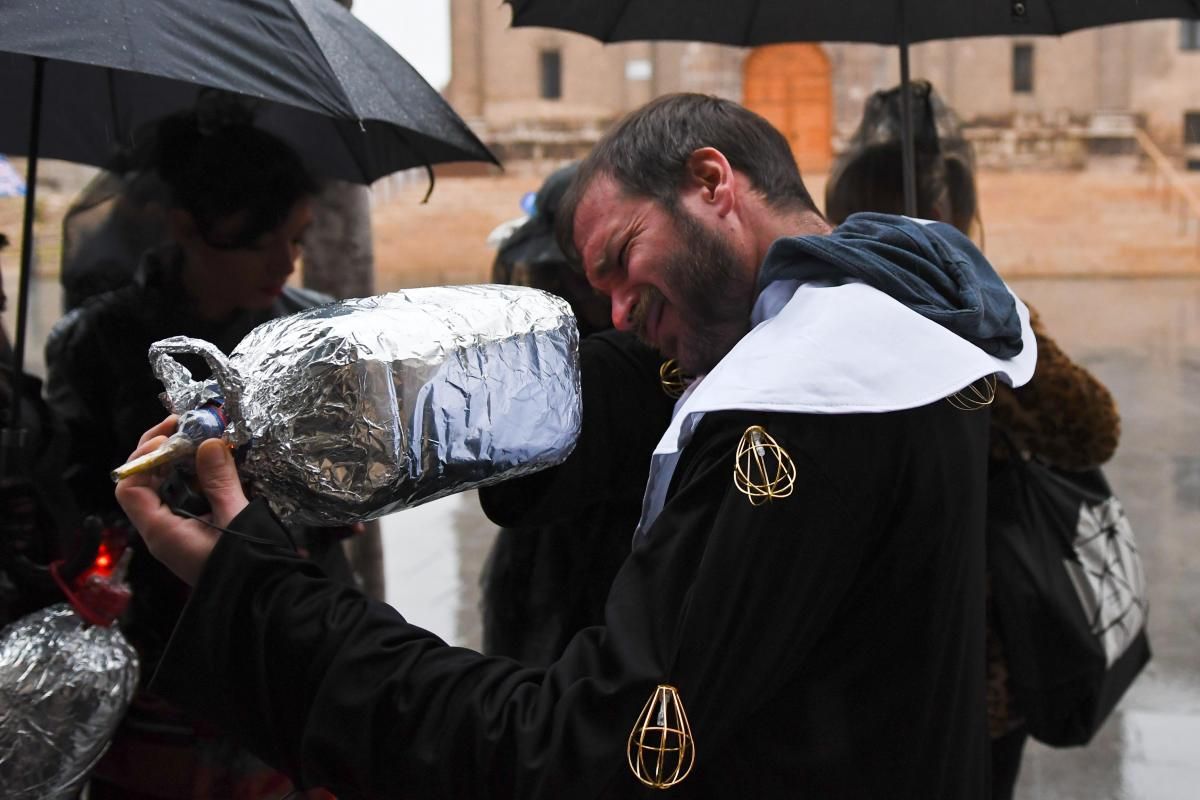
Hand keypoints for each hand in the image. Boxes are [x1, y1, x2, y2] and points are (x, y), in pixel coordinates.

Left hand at [114, 416, 248, 585]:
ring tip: (200, 439)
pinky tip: (211, 465)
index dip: (144, 458)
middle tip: (185, 426)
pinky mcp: (192, 534)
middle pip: (141, 484)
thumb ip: (220, 480)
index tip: (172, 436)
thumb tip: (207, 442)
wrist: (265, 599)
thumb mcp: (236, 518)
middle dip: (159, 452)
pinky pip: (179, 500)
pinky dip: (190, 478)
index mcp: (162, 531)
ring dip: (176, 462)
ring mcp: (176, 534)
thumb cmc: (248, 564)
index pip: (130, 487)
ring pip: (161, 490)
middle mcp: (161, 532)